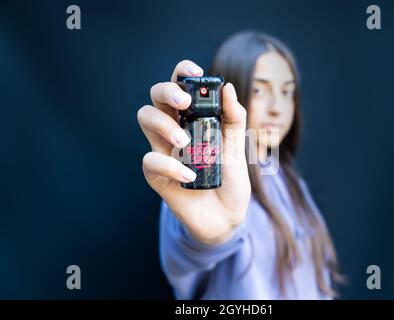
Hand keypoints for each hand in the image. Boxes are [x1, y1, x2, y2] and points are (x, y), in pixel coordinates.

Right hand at [138, 60, 250, 244]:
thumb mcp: (238, 146)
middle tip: (185, 102)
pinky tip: (190, 176)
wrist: (227, 216)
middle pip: (155, 97)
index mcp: (193, 120)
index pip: (179, 87)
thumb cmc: (230, 179)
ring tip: (185, 142)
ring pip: (145, 119)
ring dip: (163, 125)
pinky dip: (171, 166)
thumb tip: (228, 88)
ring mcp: (163, 150)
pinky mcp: (156, 175)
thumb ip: (234, 118)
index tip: (195, 72)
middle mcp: (174, 129)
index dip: (181, 73)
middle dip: (166, 91)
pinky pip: (151, 161)